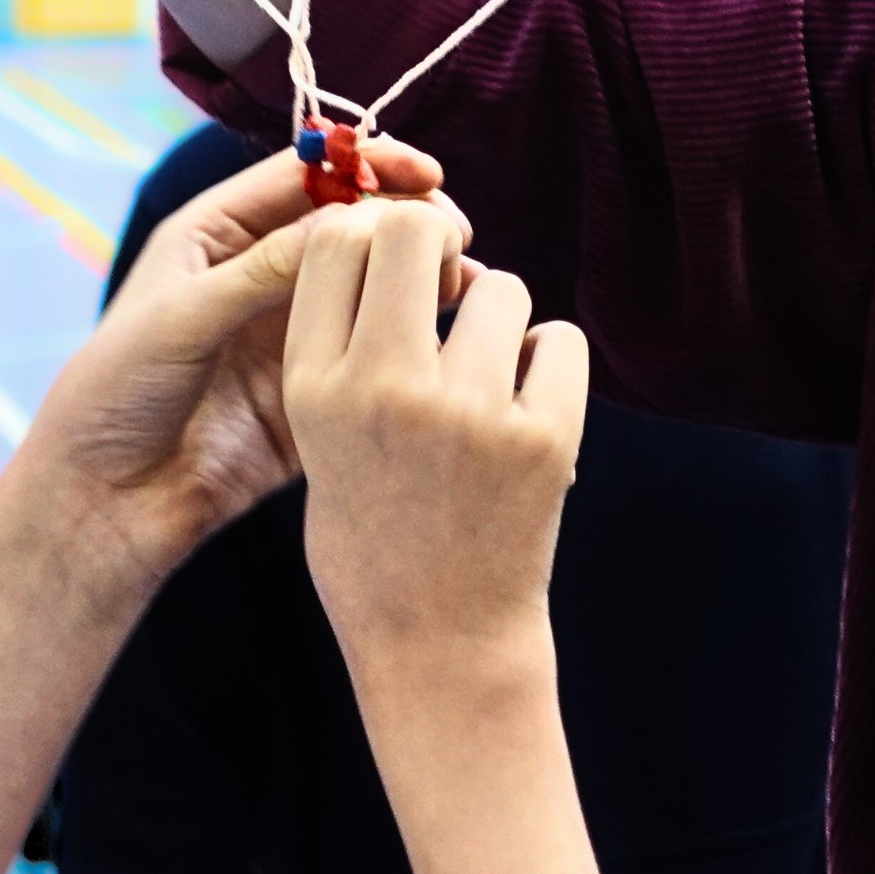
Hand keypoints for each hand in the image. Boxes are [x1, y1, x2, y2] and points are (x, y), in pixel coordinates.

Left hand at [2, 141, 462, 598]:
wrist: (106, 500)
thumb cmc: (115, 392)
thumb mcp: (183, 316)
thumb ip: (264, 268)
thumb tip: (352, 220)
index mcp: (215, 235)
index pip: (303, 176)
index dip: (366, 166)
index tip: (424, 175)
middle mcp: (258, 274)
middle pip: (348, 225)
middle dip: (402, 221)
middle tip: (453, 234)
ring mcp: (289, 330)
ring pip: (368, 284)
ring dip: (416, 275)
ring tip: (463, 281)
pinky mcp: (312, 387)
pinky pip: (368, 347)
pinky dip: (409, 334)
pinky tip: (447, 333)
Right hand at [282, 199, 589, 674]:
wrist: (440, 643)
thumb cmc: (375, 533)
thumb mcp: (319, 439)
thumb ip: (344, 345)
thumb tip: (397, 238)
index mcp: (315, 387)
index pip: (336, 240)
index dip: (373, 237)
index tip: (397, 273)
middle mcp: (383, 389)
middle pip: (413, 230)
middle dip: (439, 245)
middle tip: (451, 289)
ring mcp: (466, 413)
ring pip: (503, 288)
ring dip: (502, 321)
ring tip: (489, 381)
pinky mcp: (542, 439)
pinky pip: (560, 342)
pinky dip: (550, 366)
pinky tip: (527, 410)